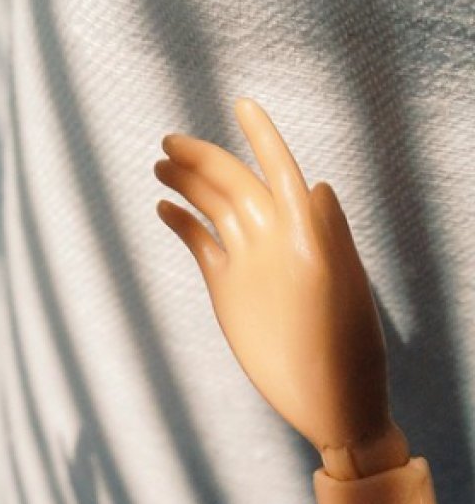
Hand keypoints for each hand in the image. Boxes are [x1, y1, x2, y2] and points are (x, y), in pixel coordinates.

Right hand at [155, 99, 406, 478]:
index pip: (280, 171)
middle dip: (204, 159)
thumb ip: (329, 239)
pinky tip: (163, 209)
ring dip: (189, 185)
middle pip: (234, 186)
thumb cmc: (345, 349)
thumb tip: (319, 184)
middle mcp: (273, 239)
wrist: (328, 400)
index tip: (242, 103)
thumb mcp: (340, 292)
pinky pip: (202, 246)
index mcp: (303, 233)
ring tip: (159, 166)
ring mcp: (248, 261)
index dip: (262, 138)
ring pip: (214, 209)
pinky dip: (183, 226)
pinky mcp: (228, 288)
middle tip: (167, 142)